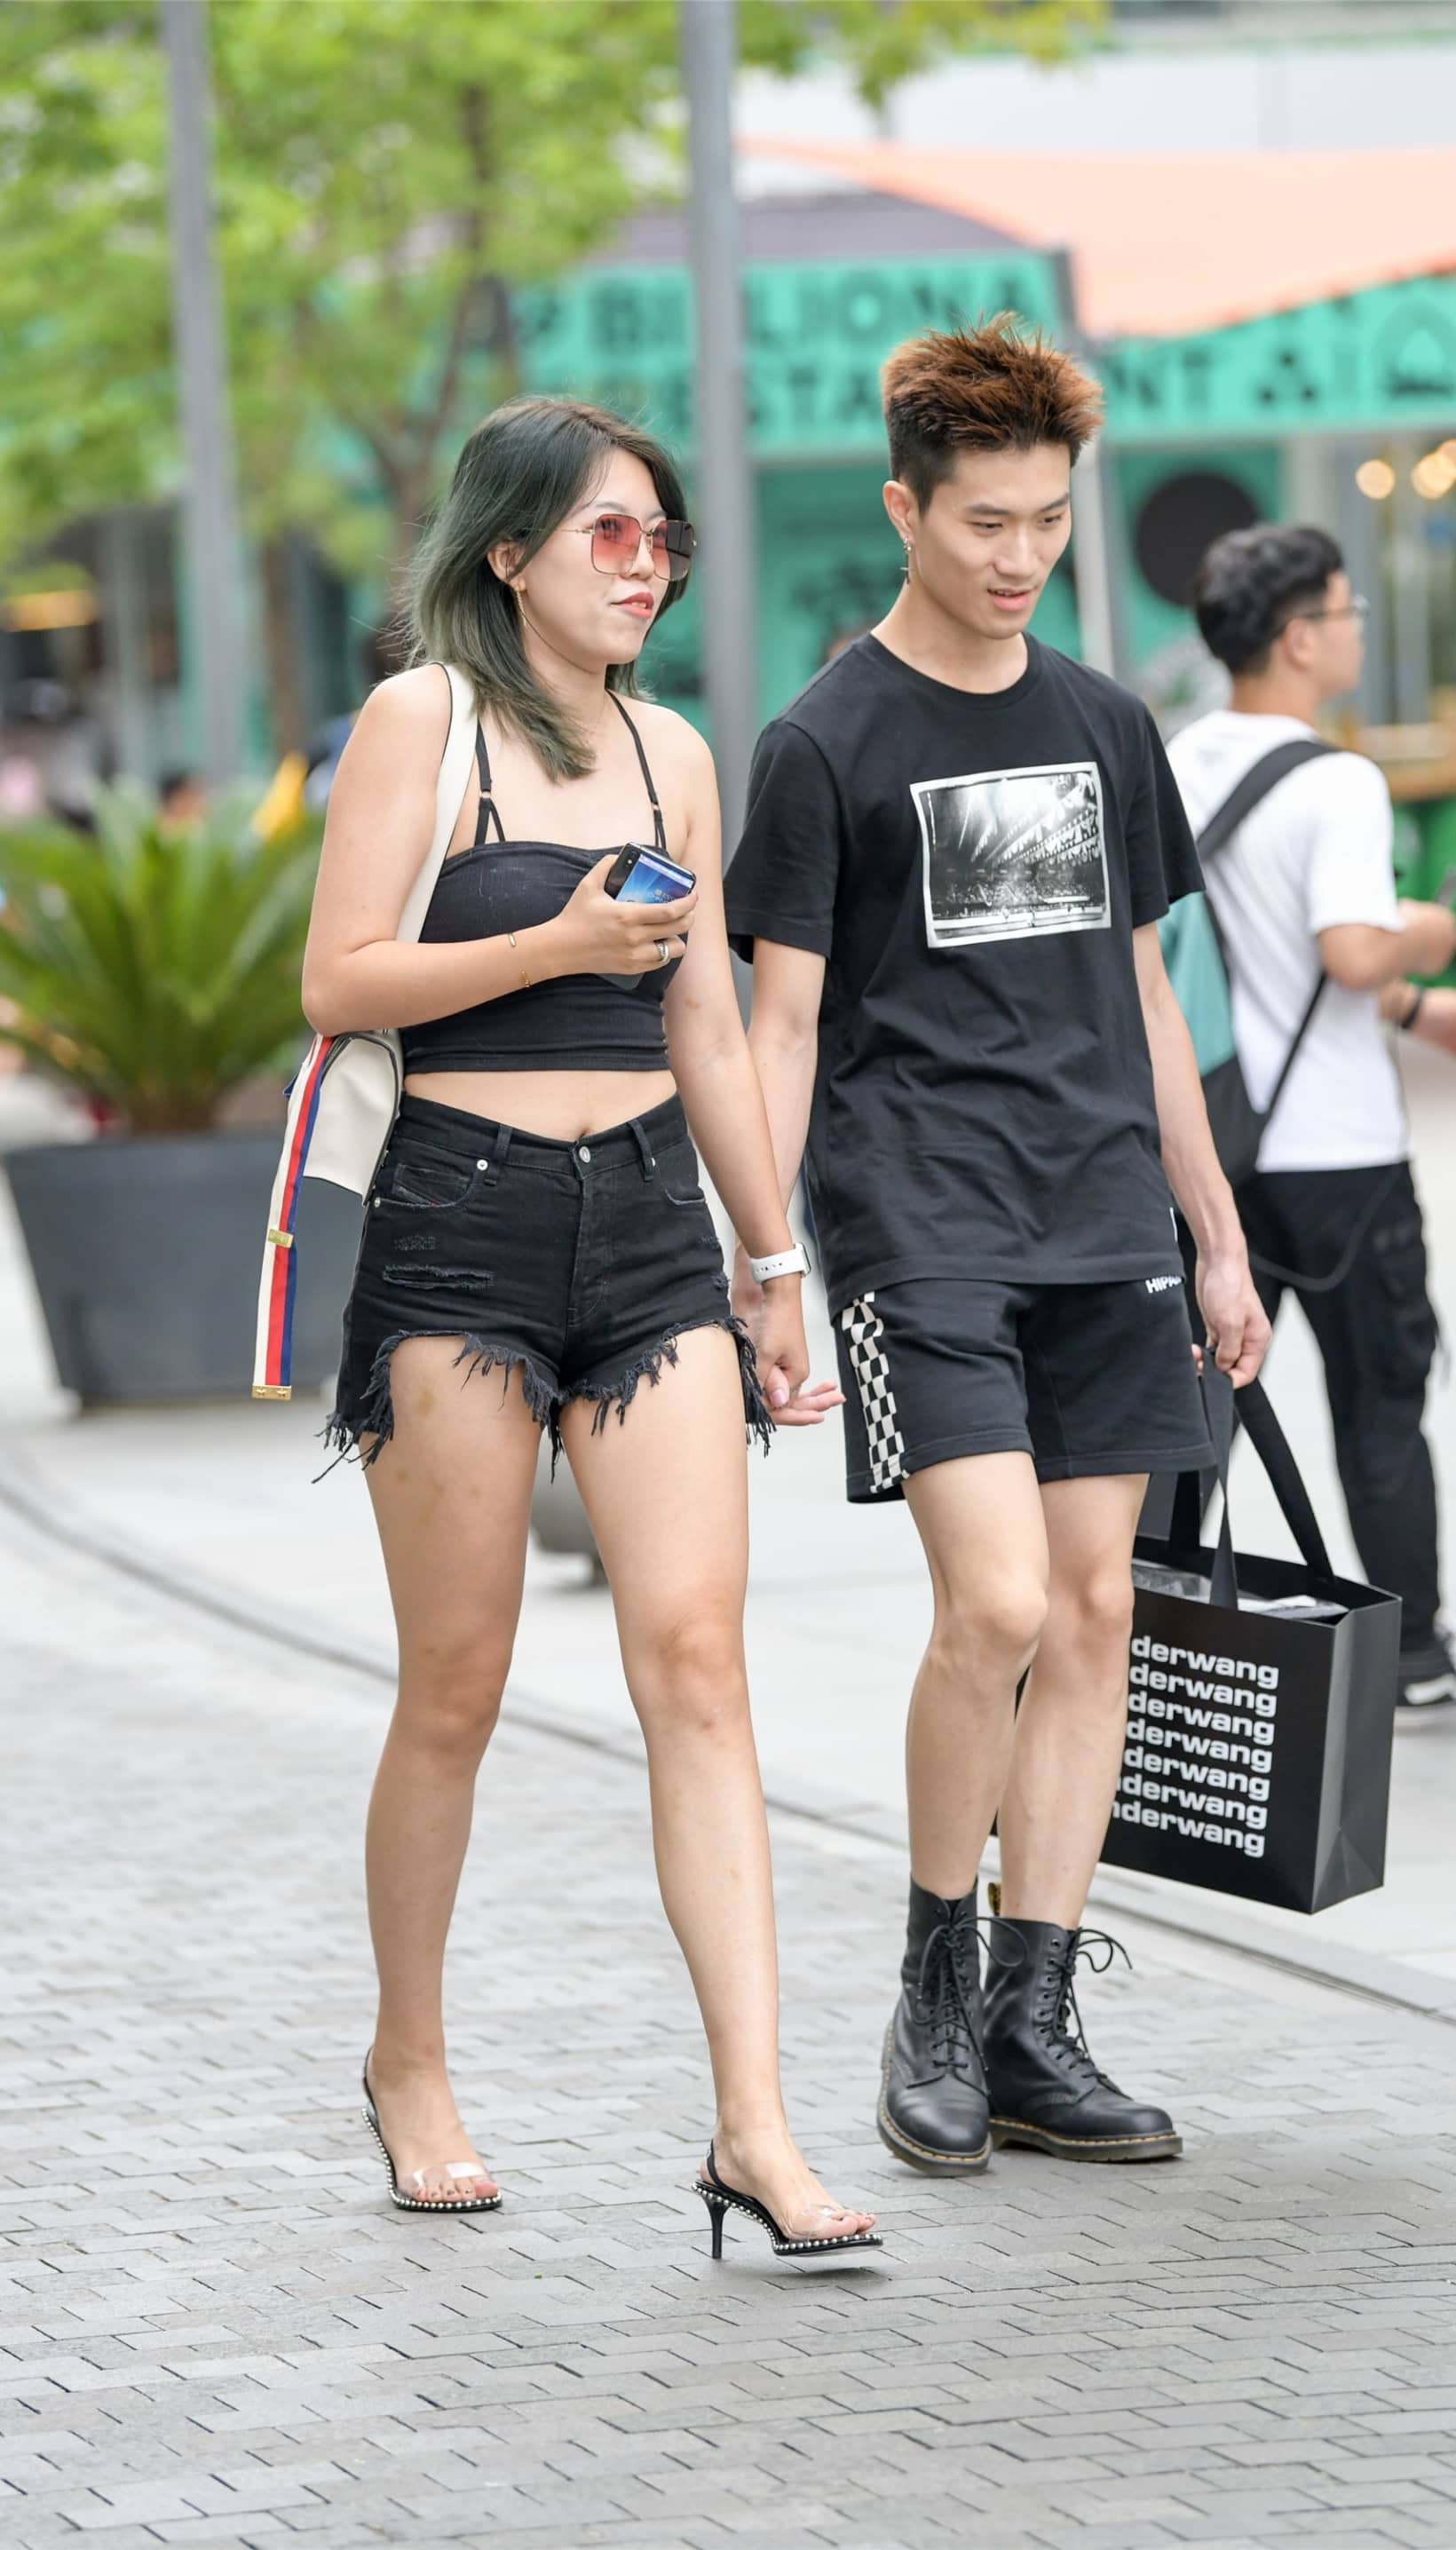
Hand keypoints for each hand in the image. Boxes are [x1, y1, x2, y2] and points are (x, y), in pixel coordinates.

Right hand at [545, 854, 697, 977]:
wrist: (561, 949)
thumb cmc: (575, 916)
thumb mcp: (588, 886)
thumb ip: (605, 866)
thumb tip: (620, 856)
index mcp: (628, 916)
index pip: (670, 911)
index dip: (688, 903)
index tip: (693, 895)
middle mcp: (635, 938)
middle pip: (677, 929)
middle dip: (689, 917)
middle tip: (688, 909)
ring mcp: (635, 956)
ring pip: (673, 950)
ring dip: (677, 938)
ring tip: (672, 928)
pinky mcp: (631, 968)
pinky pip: (659, 962)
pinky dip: (664, 952)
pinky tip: (659, 942)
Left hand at [733, 1247, 843, 1427]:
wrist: (767, 1288)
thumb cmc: (776, 1317)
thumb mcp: (769, 1354)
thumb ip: (765, 1381)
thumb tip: (776, 1404)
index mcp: (796, 1373)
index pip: (787, 1405)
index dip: (781, 1416)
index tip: (768, 1421)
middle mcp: (787, 1370)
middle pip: (787, 1400)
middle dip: (795, 1414)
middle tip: (803, 1421)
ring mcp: (774, 1361)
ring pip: (772, 1391)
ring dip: (771, 1403)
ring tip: (770, 1412)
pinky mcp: (760, 1352)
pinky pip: (760, 1377)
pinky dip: (759, 1387)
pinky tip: (754, 1395)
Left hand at [1195, 1249, 1269, 1387]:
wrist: (1218, 1261)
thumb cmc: (1229, 1286)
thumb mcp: (1229, 1323)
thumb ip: (1228, 1350)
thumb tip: (1223, 1368)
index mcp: (1257, 1340)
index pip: (1246, 1372)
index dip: (1229, 1379)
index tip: (1211, 1378)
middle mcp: (1246, 1339)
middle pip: (1232, 1368)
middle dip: (1214, 1370)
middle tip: (1197, 1363)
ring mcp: (1231, 1333)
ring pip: (1219, 1359)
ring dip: (1205, 1362)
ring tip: (1193, 1354)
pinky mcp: (1218, 1326)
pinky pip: (1211, 1348)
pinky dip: (1201, 1353)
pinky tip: (1193, 1349)